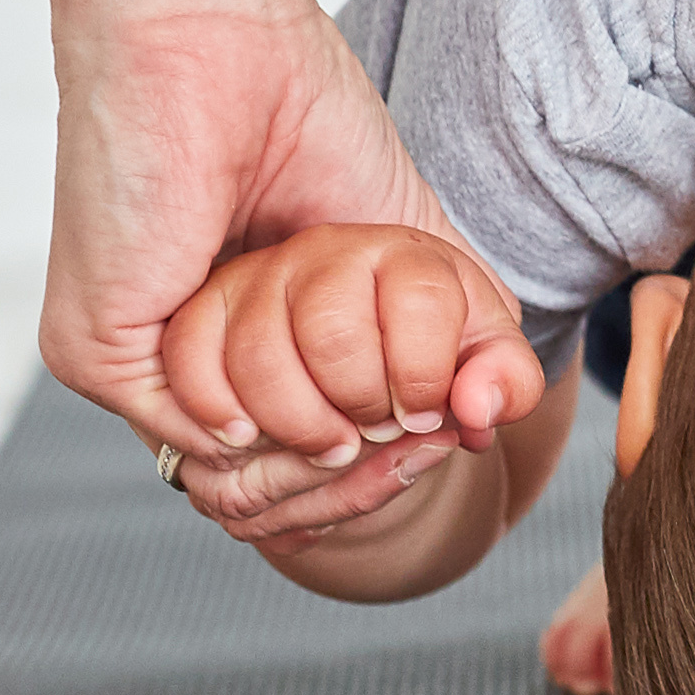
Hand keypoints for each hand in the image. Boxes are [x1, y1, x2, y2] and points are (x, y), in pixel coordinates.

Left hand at [41, 0, 501, 468]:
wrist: (210, 30)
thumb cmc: (297, 100)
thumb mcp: (400, 238)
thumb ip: (440, 334)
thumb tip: (481, 423)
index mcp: (241, 322)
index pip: (303, 440)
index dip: (382, 456)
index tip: (448, 431)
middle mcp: (183, 346)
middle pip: (274, 469)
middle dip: (364, 456)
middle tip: (418, 412)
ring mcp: (133, 352)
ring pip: (241, 459)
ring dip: (323, 419)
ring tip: (352, 345)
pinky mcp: (95, 347)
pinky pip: (200, 431)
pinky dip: (275, 405)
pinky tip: (308, 352)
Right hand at [147, 220, 543, 546]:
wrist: (364, 342)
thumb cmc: (429, 346)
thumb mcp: (481, 353)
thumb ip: (505, 378)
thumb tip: (475, 412)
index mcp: (403, 251)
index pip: (419, 302)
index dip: (423, 380)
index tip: (423, 416)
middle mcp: (321, 249)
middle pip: (334, 336)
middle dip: (359, 407)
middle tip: (370, 431)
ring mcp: (255, 276)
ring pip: (259, 359)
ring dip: (298, 428)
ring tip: (328, 446)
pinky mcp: (200, 310)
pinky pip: (189, 360)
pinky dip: (216, 414)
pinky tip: (251, 440)